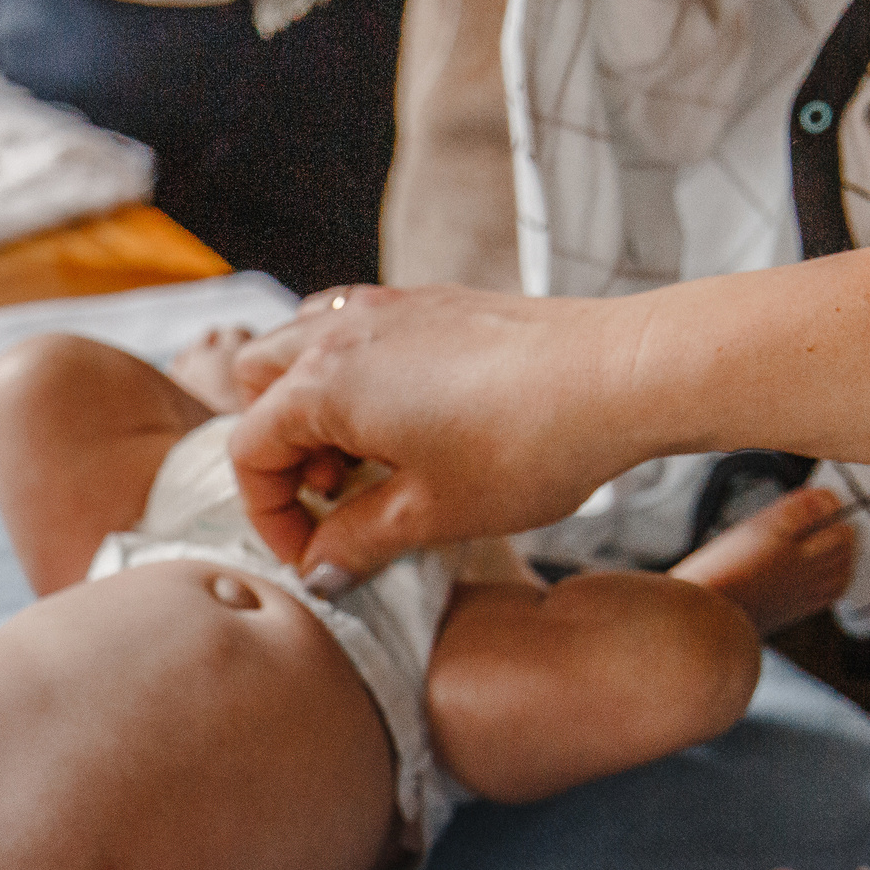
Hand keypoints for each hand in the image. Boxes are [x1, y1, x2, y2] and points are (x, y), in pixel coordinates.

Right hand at [224, 286, 670, 587]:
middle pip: (258, 385)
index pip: (250, 451)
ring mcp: (388, 307)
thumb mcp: (430, 514)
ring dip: (309, 406)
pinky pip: (357, 329)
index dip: (271, 516)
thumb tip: (321, 567)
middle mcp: (342, 332)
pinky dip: (353, 374)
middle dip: (278, 449)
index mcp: (324, 385)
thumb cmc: (526, 445)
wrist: (620, 375)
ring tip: (364, 458)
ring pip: (302, 346)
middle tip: (332, 496)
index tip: (314, 554)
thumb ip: (356, 541)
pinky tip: (405, 419)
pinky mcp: (431, 302)